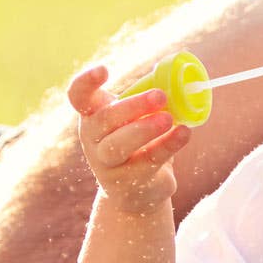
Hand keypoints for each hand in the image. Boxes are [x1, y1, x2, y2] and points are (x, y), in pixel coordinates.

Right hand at [66, 63, 190, 211]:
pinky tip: (184, 133)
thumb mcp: (132, 120)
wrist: (133, 193)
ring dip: (144, 130)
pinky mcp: (130, 182)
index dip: (86, 82)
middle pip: (104, 120)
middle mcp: (93, 139)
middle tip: (160, 96)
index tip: (104, 69)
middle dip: (132, 106)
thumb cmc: (135, 142)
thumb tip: (178, 79)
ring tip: (168, 119)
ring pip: (119, 145)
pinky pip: (148, 161)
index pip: (78, 96)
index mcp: (92, 116)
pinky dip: (167, 145)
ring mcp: (107, 164)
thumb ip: (147, 101)